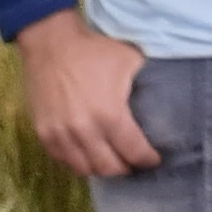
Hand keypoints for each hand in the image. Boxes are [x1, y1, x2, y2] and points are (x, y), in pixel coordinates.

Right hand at [18, 9, 159, 177]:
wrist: (51, 43)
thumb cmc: (94, 50)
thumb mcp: (131, 61)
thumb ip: (147, 84)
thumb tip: (167, 99)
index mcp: (110, 115)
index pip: (134, 152)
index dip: (148, 159)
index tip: (154, 159)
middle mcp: (85, 131)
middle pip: (110, 168)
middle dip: (126, 167)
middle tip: (133, 161)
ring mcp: (61, 134)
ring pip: (85, 169)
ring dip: (101, 168)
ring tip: (111, 160)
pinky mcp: (44, 133)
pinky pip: (63, 160)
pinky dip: (78, 161)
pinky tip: (88, 154)